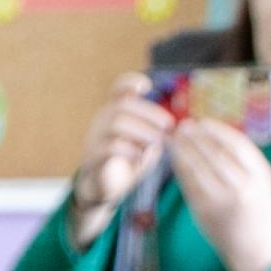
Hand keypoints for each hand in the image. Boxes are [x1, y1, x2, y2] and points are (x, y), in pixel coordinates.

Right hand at [69, 74, 171, 240]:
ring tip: (157, 142)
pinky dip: (129, 150)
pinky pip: (108, 147)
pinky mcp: (91, 158)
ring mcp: (93, 138)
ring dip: (142, 131)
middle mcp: (101, 120)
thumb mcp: (146, 140)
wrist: (104, 188)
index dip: (130, 82)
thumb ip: (156, 128)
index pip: (118, 88)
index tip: (147, 87)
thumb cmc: (129, 160)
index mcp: (114, 111)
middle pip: (123, 104)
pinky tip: (141, 157)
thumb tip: (179, 122)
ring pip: (117, 123)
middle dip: (150, 113)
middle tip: (168, 126)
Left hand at [164, 119, 270, 270]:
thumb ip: (246, 161)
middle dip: (194, 138)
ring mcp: (221, 202)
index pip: (235, 144)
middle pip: (213, 154)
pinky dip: (180, 171)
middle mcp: (241, 187)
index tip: (202, 121)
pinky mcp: (204, 214)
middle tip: (181, 126)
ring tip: (174, 140)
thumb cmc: (261, 210)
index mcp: (260, 175)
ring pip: (197, 169)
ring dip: (183, 152)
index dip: (216, 130)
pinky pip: (189, 187)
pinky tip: (174, 161)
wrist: (259, 250)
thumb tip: (218, 135)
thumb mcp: (264, 181)